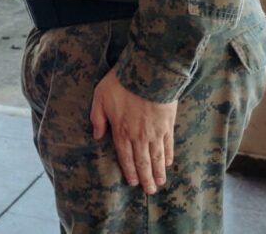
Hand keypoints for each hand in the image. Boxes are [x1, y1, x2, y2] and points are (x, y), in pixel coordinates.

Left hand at [90, 68, 176, 194]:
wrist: (148, 73)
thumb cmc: (121, 83)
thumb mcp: (100, 98)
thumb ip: (97, 118)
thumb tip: (96, 136)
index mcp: (121, 131)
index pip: (125, 157)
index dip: (129, 172)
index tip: (133, 183)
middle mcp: (139, 136)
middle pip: (143, 162)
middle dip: (146, 178)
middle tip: (150, 191)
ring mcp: (155, 132)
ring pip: (157, 157)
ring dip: (158, 172)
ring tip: (160, 183)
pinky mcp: (168, 125)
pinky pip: (168, 145)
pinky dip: (168, 156)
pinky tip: (168, 163)